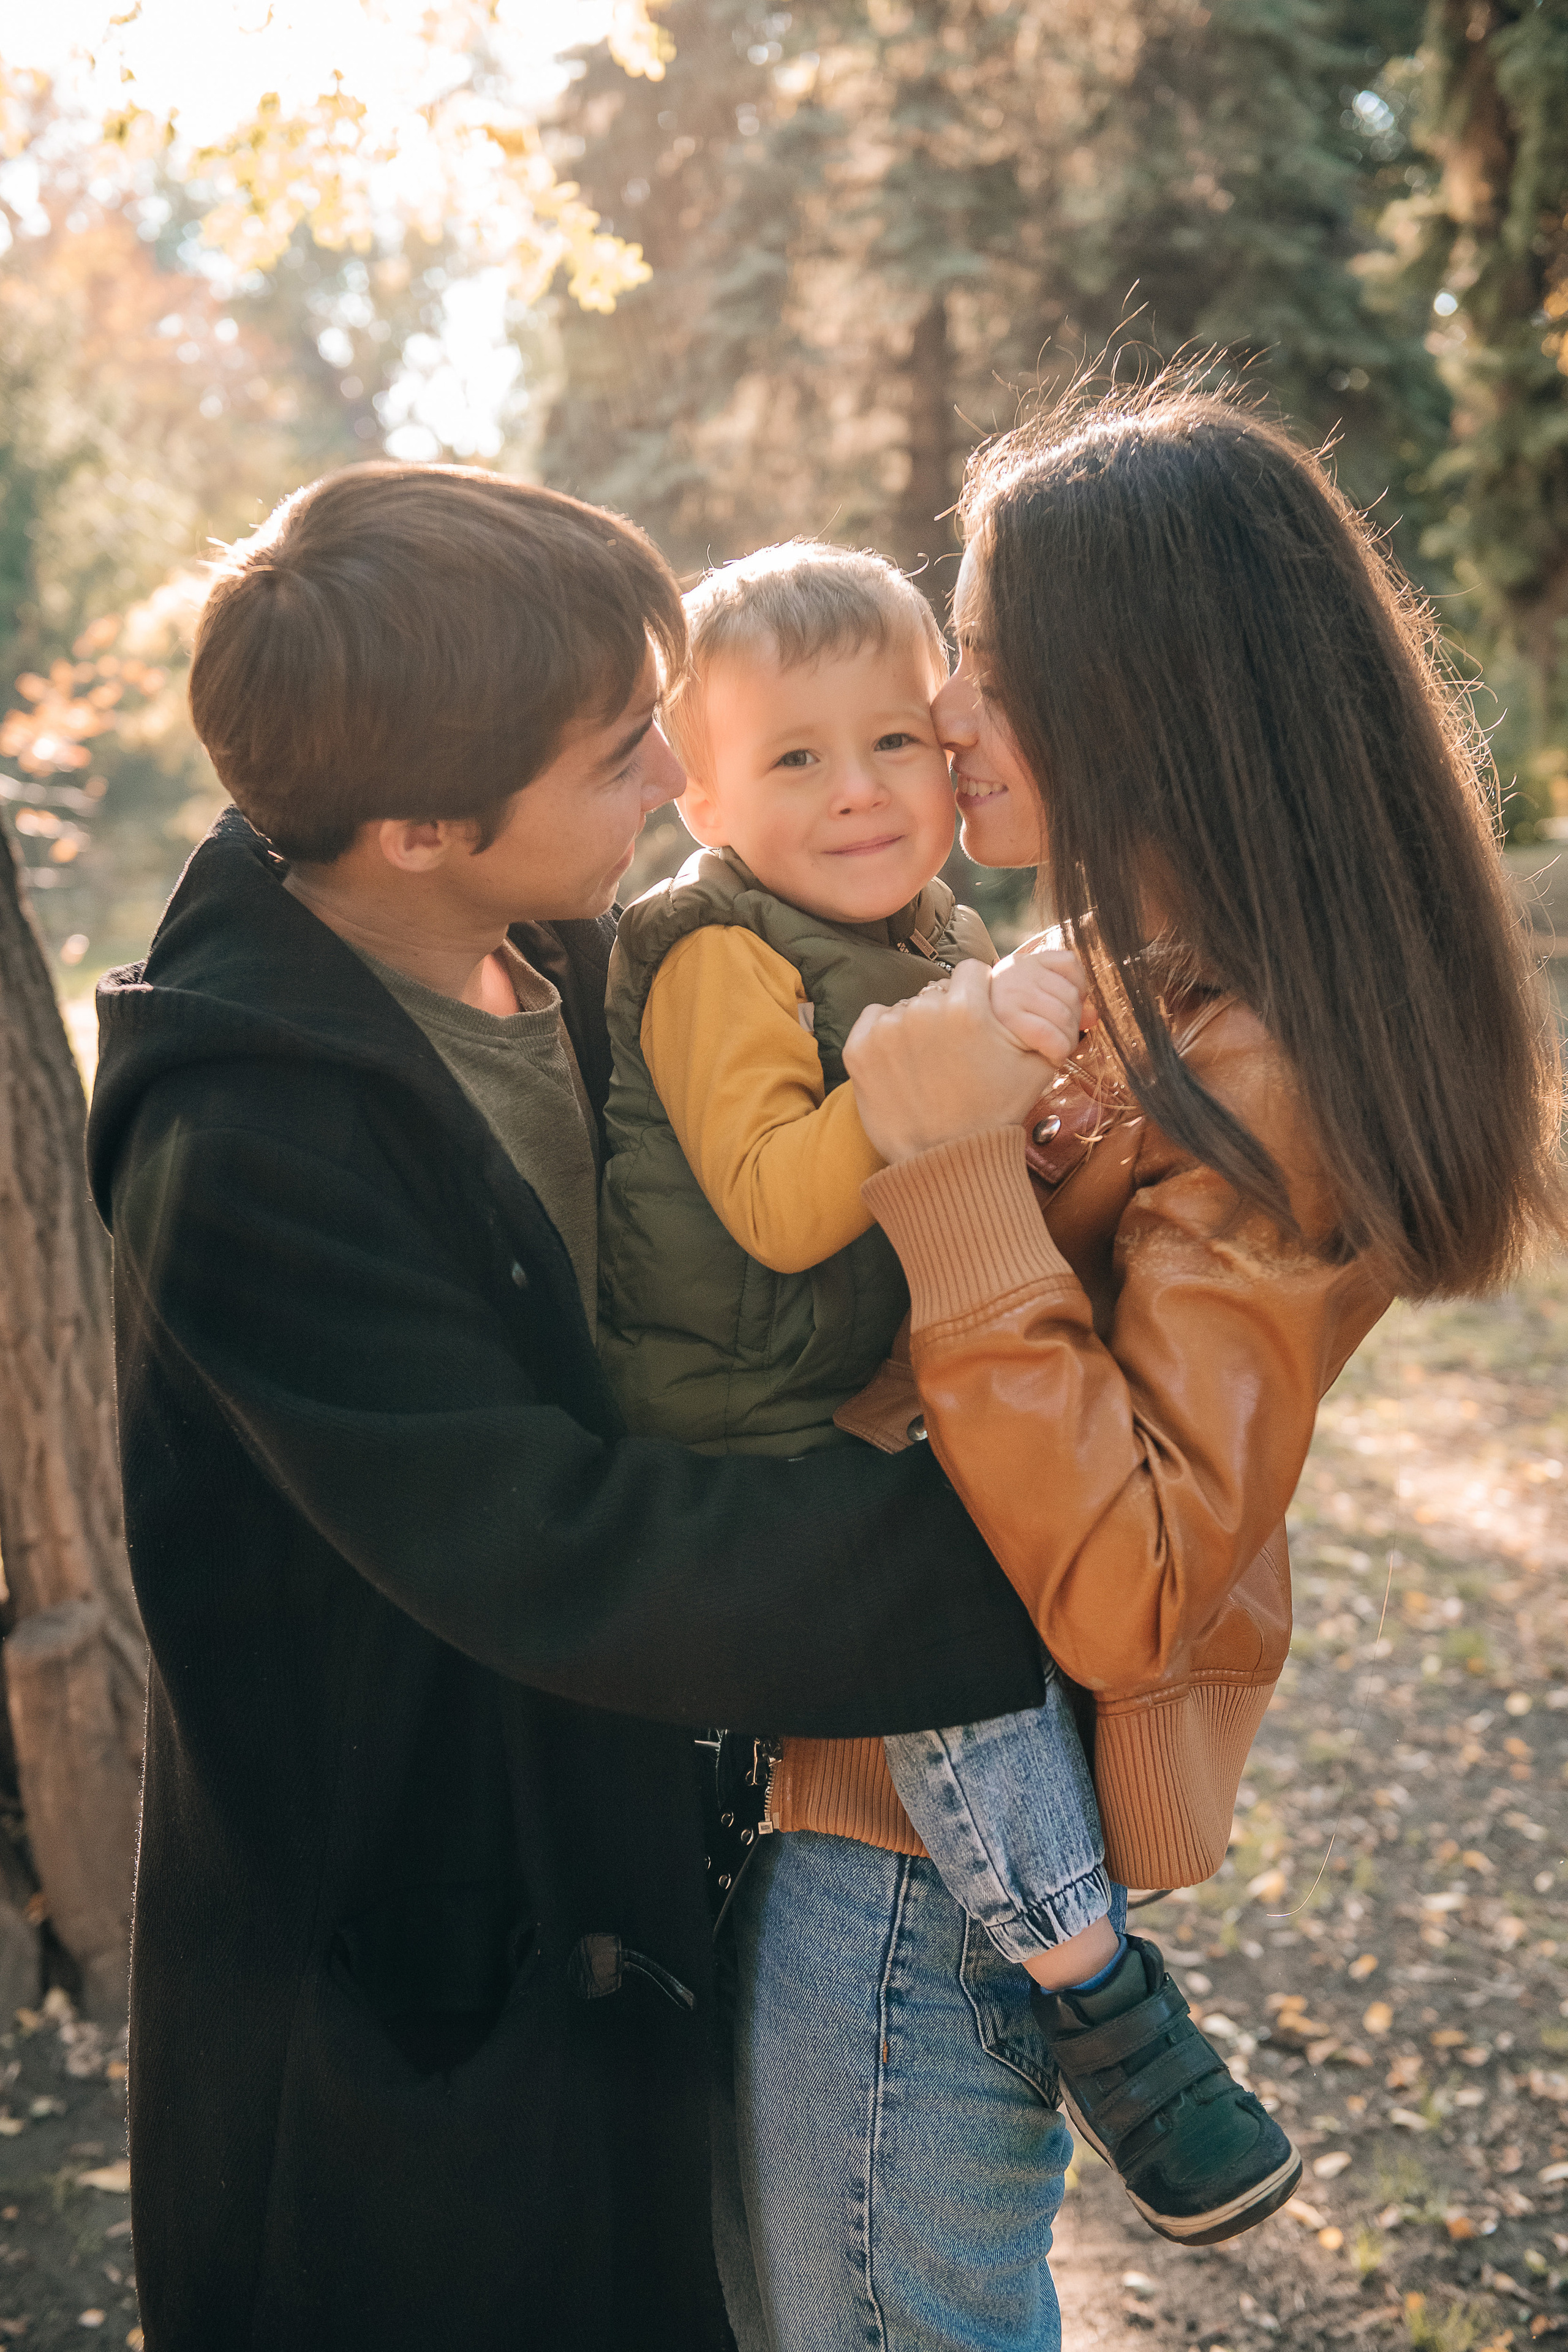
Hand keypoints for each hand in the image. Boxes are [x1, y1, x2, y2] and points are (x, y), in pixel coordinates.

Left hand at [845, 959, 1066, 1164]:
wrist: (947, 1164)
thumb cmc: (995, 1116)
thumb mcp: (1036, 1067)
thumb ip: (1042, 1021)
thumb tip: (1051, 993)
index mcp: (966, 1007)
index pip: (971, 971)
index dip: (977, 992)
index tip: (977, 1017)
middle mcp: (922, 1011)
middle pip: (937, 990)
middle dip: (946, 1011)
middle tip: (953, 1050)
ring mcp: (886, 1031)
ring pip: (905, 1006)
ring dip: (916, 1026)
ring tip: (929, 1065)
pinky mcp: (858, 1050)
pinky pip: (873, 1019)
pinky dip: (884, 1035)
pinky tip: (902, 1065)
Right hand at [989, 946, 1089, 1066]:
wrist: (964, 1056)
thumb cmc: (1001, 1034)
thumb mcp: (1034, 1009)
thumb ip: (1065, 1005)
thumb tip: (1093, 1015)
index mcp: (1021, 963)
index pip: (1069, 963)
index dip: (1079, 988)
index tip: (1070, 1010)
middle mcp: (1014, 970)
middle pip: (1071, 994)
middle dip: (1073, 1023)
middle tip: (1060, 1040)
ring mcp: (1010, 991)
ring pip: (1065, 1016)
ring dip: (1067, 1040)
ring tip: (1054, 1051)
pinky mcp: (1007, 1016)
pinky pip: (1052, 1033)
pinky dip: (1059, 1049)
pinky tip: (1050, 1056)